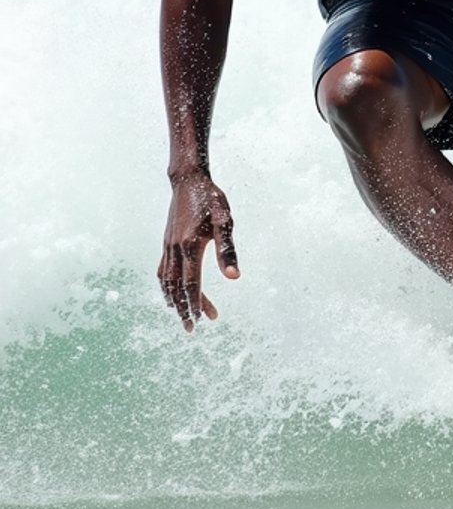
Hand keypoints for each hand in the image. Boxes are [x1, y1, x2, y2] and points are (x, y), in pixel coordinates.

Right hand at [159, 172, 239, 330]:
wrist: (188, 180)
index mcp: (190, 247)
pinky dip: (165, 286)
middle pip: (177, 287)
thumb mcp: (225, 222)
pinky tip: (171, 292)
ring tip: (181, 314)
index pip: (193, 284)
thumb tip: (234, 278)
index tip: (203, 320)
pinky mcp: (166, 242)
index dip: (197, 304)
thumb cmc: (210, 200)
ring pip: (166, 281)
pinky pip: (161, 270)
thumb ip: (227, 250)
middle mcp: (175, 250)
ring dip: (173, 300)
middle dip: (184, 309)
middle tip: (192, 328)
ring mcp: (167, 246)